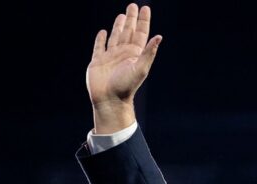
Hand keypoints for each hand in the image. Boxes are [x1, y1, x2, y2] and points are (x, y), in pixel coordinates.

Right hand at [87, 3, 161, 132]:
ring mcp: (110, 57)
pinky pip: (99, 47)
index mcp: (134, 54)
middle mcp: (123, 53)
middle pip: (128, 31)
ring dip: (118, 26)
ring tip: (122, 15)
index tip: (145, 8)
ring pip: (115, 37)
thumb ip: (149, 52)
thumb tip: (159, 37)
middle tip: (133, 5)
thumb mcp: (140, 68)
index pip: (140, 33)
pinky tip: (103, 32)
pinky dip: (101, 39)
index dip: (143, 21)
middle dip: (131, 19)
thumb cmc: (126, 86)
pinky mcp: (97, 62)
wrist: (109, 100)